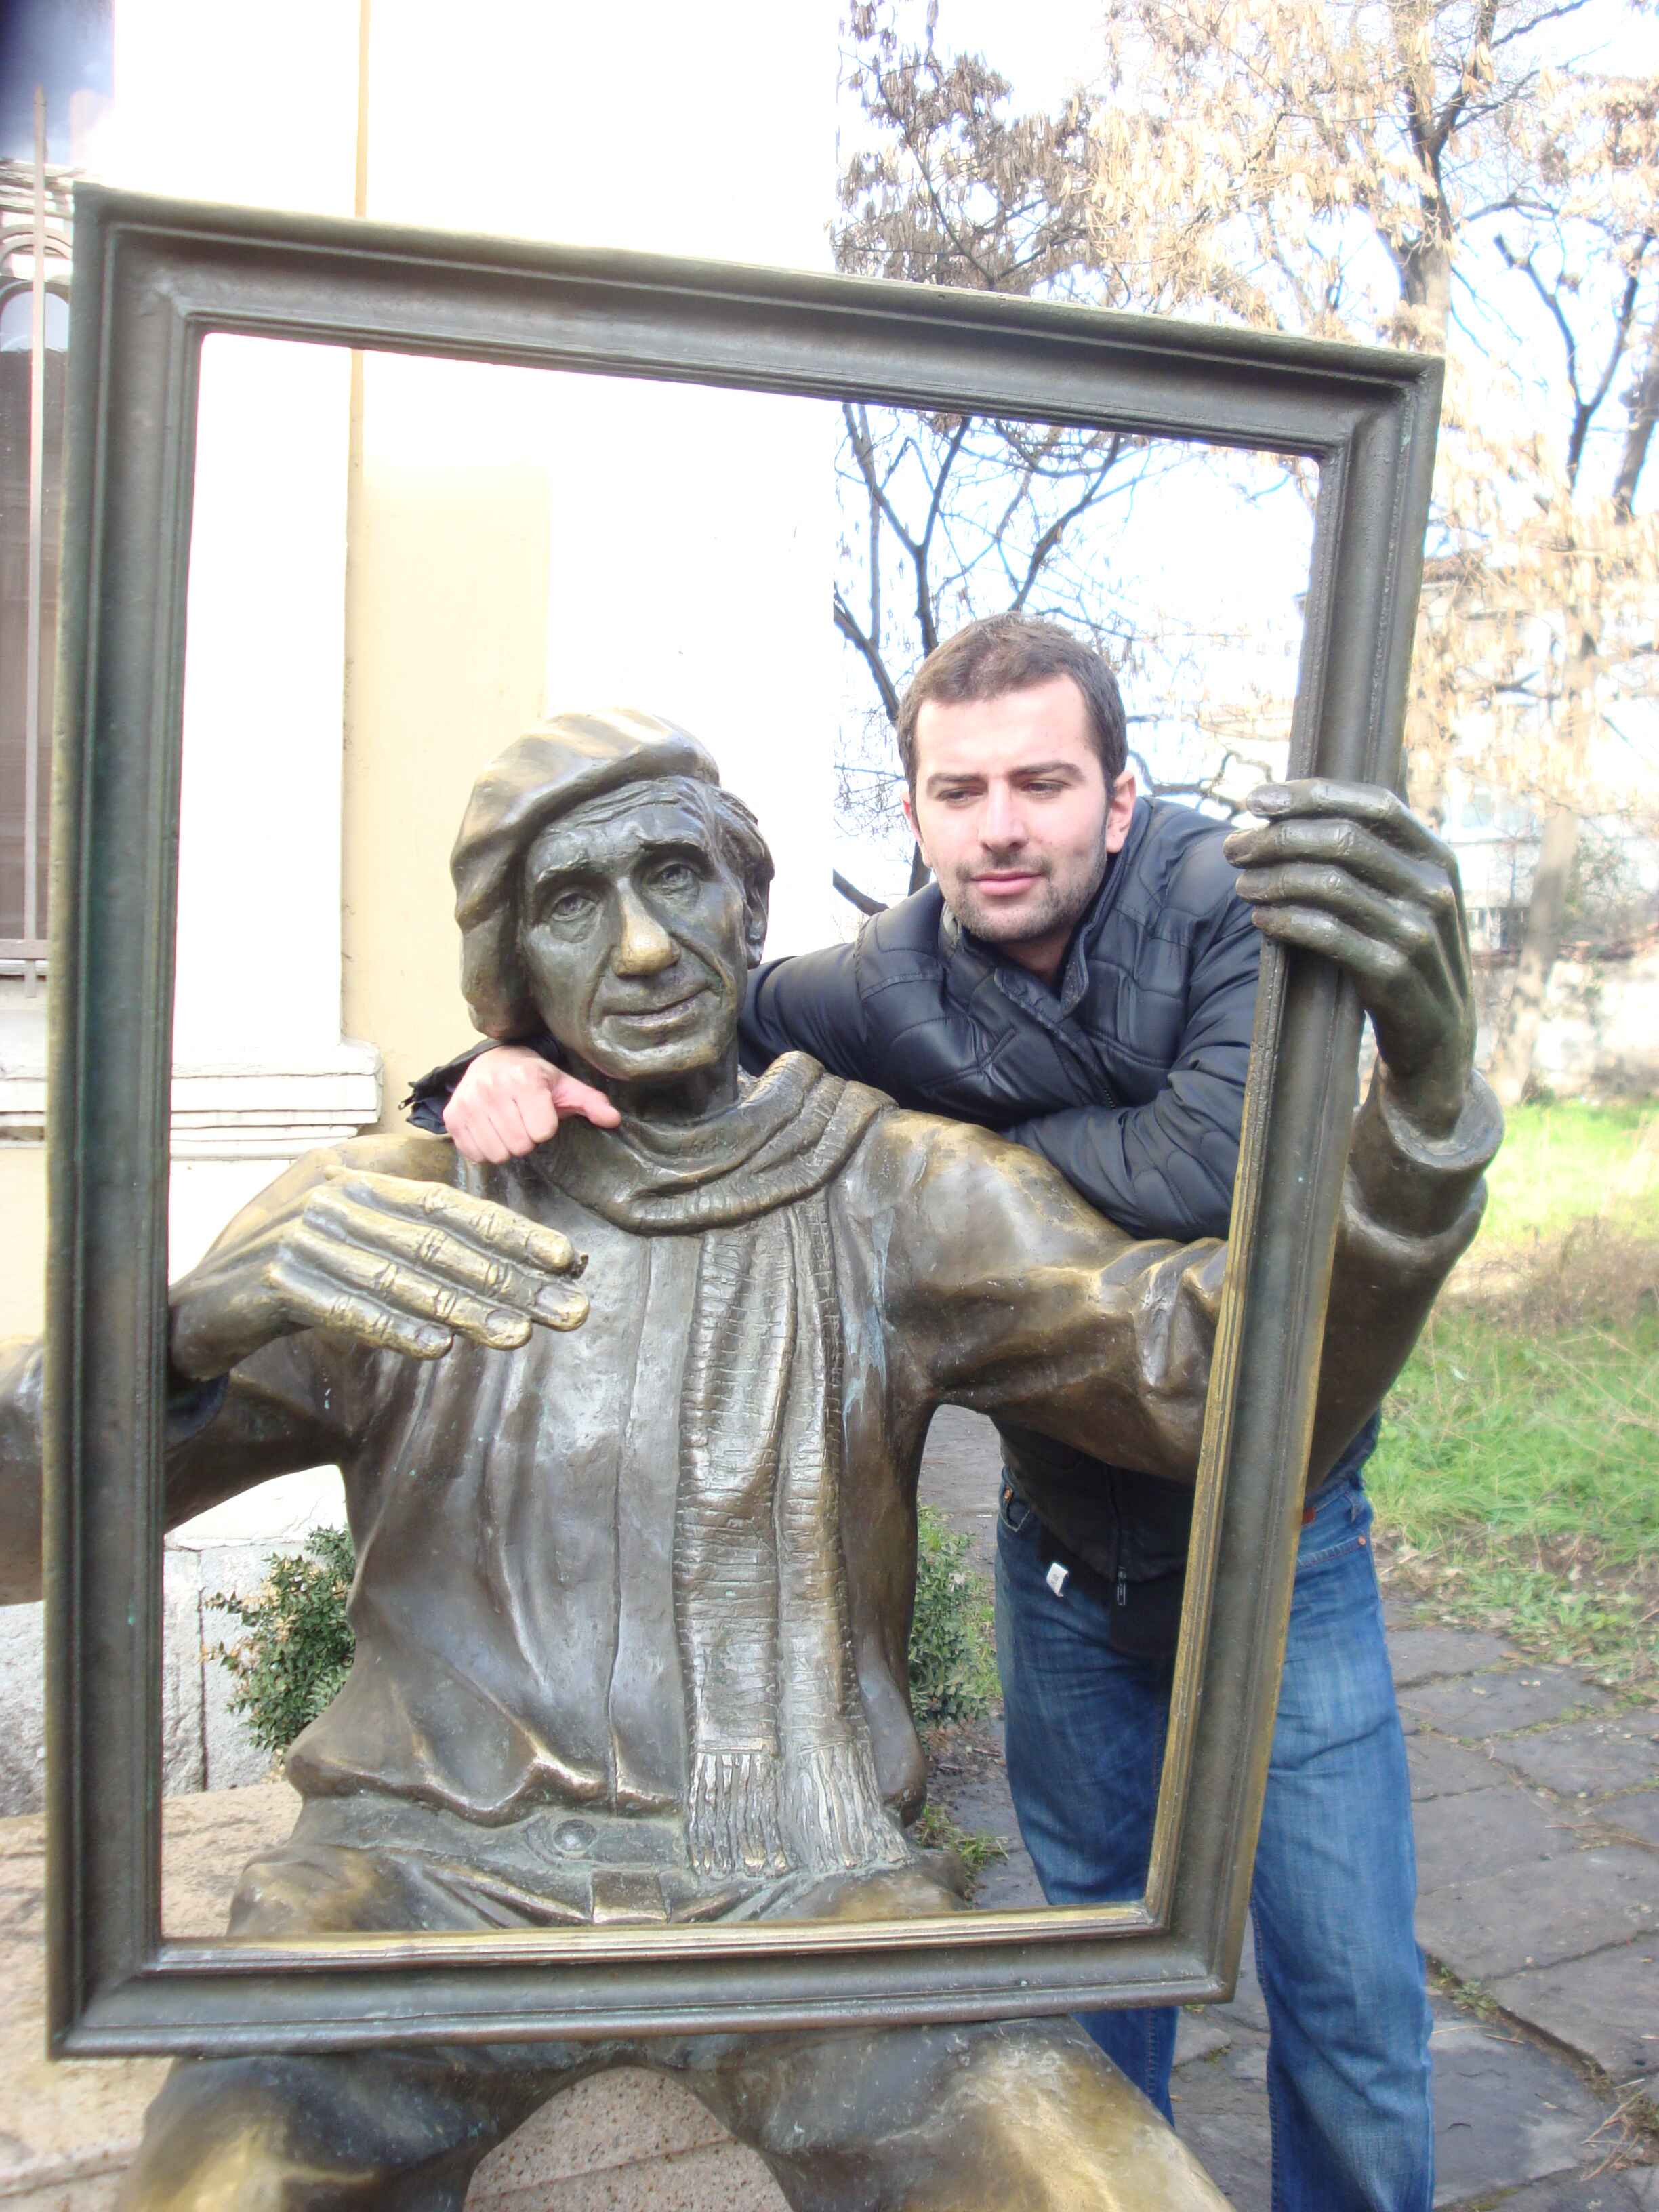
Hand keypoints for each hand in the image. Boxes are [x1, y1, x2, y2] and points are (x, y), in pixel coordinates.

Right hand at [169, 1167, 589, 1379]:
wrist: (201, 1304)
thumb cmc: (296, 1260)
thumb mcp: (354, 1218)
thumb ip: (414, 1208)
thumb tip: (502, 1223)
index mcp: (359, 1169)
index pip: (450, 1203)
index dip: (512, 1232)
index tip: (568, 1261)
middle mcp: (331, 1193)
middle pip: (438, 1241)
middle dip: (511, 1278)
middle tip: (570, 1309)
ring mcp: (300, 1236)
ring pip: (402, 1277)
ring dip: (466, 1309)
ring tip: (520, 1334)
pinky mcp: (273, 1282)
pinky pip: (346, 1308)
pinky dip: (393, 1327)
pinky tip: (438, 1347)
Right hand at [444, 1045, 619, 1163]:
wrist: (491, 1062)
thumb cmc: (534, 1078)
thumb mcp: (565, 1086)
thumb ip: (591, 1103)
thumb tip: (613, 1120)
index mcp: (525, 1079)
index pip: (542, 1131)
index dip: (546, 1128)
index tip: (541, 1115)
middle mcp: (492, 1088)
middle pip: (519, 1145)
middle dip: (526, 1139)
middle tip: (523, 1122)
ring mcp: (469, 1103)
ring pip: (497, 1153)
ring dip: (506, 1146)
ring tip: (507, 1126)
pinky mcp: (453, 1117)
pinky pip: (474, 1154)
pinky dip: (484, 1148)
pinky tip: (490, 1130)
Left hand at [1223, 780, 1476, 1137]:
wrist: (1439, 1038)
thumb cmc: (1405, 954)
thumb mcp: (1406, 898)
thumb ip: (1370, 858)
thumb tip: (1288, 816)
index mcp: (1437, 858)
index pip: (1374, 803)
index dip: (1312, 794)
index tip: (1256, 800)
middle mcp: (1434, 889)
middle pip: (1344, 839)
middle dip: (1278, 837)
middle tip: (1233, 847)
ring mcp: (1417, 932)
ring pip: (1331, 884)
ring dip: (1274, 879)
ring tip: (1241, 884)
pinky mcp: (1393, 974)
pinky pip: (1328, 935)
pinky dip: (1286, 921)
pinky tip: (1260, 919)